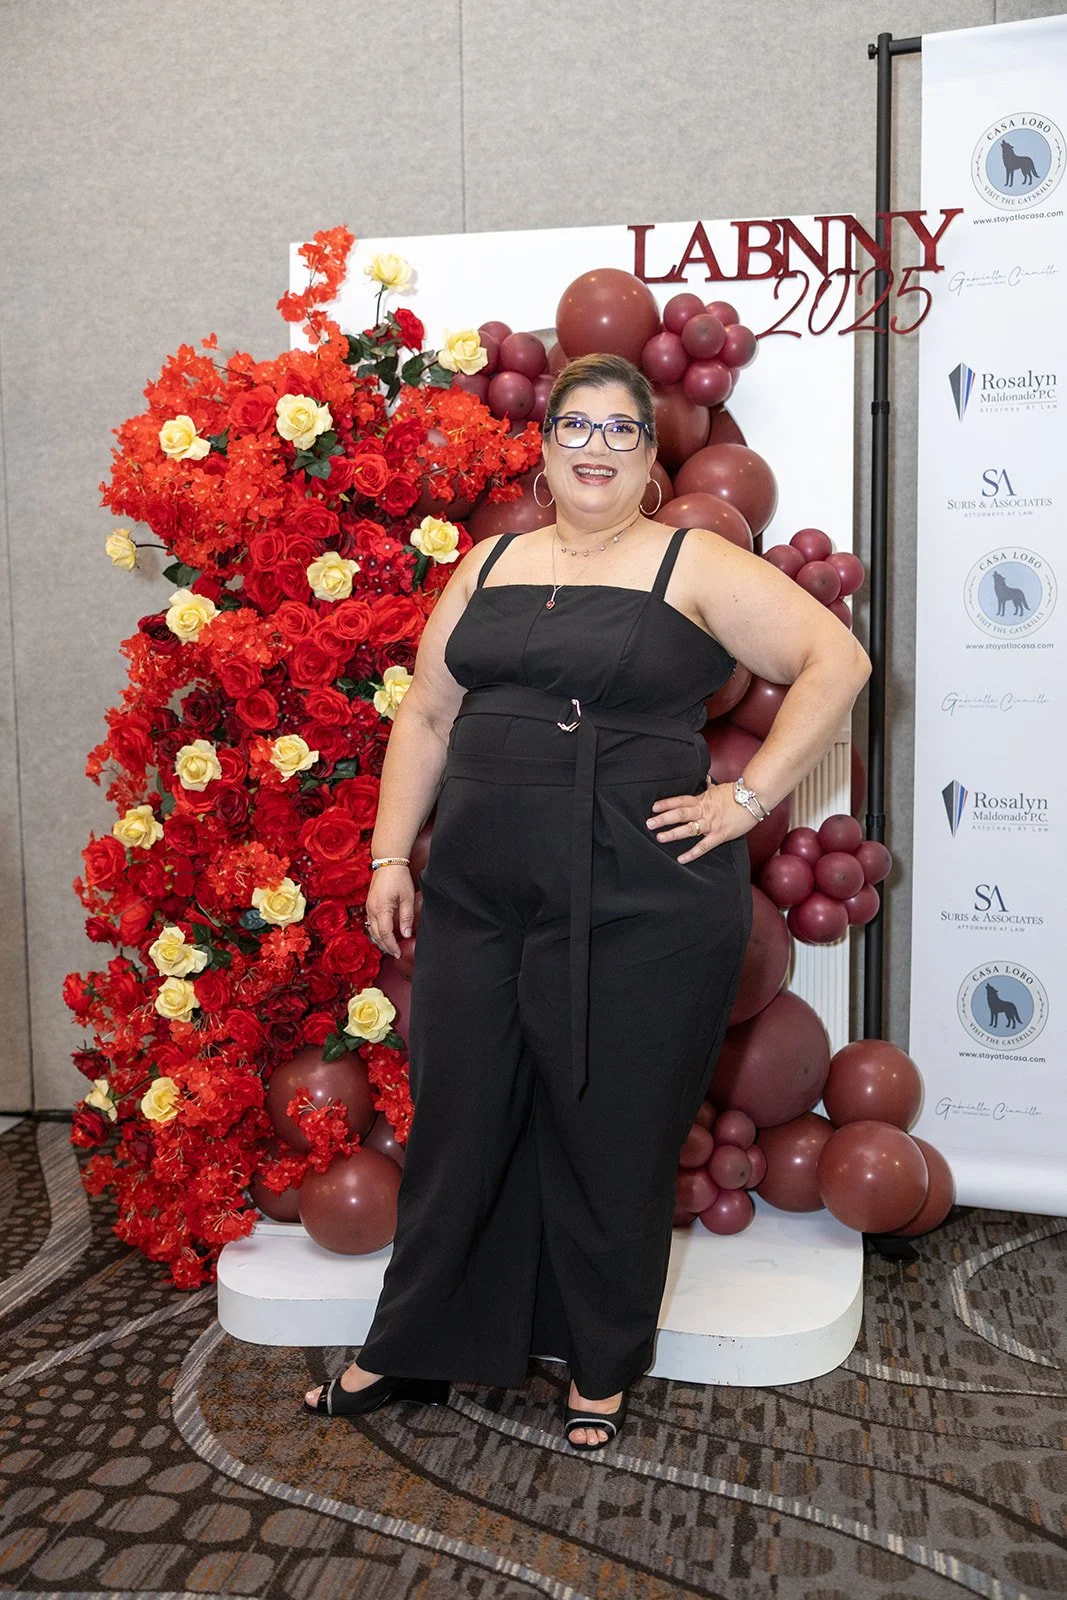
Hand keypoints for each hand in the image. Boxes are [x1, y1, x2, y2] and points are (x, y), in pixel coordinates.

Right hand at [365, 864, 414, 957]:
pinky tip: (385, 934)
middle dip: (386, 946)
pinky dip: (377, 931)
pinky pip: (371, 922)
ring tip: (391, 947)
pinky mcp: (369, 904)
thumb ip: (406, 917)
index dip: (392, 946)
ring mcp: (368, 907)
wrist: (388, 862)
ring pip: (372, 929)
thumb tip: (406, 934)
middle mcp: (372, 909)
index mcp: (381, 909)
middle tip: (396, 953)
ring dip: (380, 940)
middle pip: (376, 934)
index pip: (385, 934)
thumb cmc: (399, 878)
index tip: (399, 953)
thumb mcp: (407, 897)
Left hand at [645, 777, 759, 862]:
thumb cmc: (737, 794)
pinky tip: (681, 858)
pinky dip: (692, 853)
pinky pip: (704, 845)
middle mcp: (704, 811)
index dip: (666, 804)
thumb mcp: (718, 789)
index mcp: (702, 799)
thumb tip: (703, 779)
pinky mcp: (720, 834)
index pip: (680, 800)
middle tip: (649, 823)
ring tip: (660, 837)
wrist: (755, 798)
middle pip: (680, 814)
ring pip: (689, 829)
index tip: (653, 807)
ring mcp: (712, 823)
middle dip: (664, 819)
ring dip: (673, 833)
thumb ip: (707, 788)